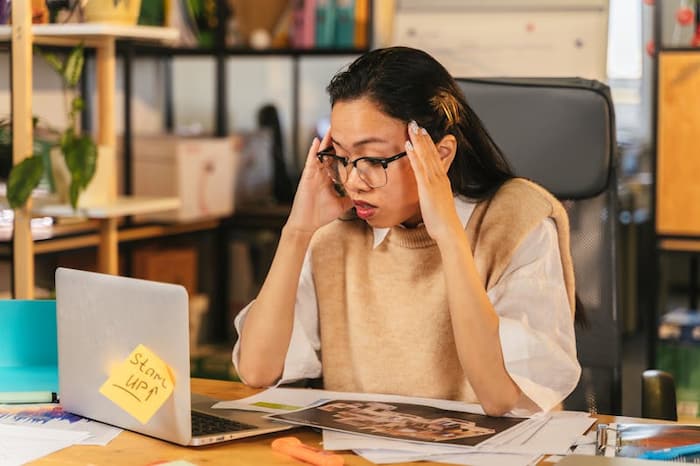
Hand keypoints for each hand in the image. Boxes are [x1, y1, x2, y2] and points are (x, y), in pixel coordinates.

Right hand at [285, 131, 352, 235]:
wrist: (306, 224)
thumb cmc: (320, 215)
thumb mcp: (341, 205)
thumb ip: (351, 199)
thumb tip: (364, 197)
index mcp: (328, 179)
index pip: (337, 162)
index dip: (344, 152)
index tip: (353, 142)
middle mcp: (321, 174)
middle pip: (329, 154)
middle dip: (336, 142)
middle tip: (344, 128)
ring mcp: (313, 174)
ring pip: (320, 154)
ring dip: (326, 141)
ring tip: (332, 128)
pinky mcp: (307, 176)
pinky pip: (310, 160)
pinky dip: (313, 151)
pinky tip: (317, 141)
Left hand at [405, 121, 462, 242]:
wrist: (448, 229)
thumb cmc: (442, 220)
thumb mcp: (438, 202)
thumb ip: (434, 193)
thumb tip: (429, 191)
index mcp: (443, 180)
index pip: (435, 157)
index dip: (429, 143)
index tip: (423, 132)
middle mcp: (440, 177)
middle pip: (431, 152)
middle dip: (423, 136)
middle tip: (416, 123)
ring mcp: (434, 181)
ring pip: (426, 156)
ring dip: (418, 140)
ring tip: (411, 127)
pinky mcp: (427, 187)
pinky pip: (419, 167)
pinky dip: (414, 155)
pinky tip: (408, 145)